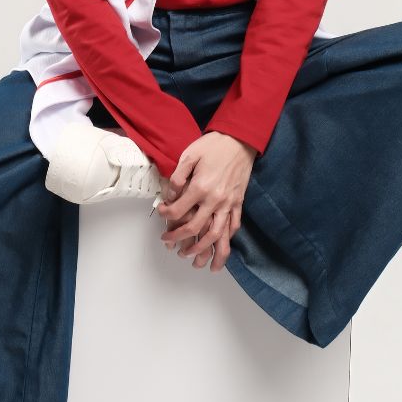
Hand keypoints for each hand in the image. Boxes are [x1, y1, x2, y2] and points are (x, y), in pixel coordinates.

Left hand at [156, 131, 255, 271]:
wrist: (240, 139)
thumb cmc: (213, 145)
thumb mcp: (189, 154)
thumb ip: (178, 176)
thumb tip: (170, 195)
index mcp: (200, 187)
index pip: (178, 211)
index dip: (166, 215)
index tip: (161, 213)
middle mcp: (215, 200)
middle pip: (196, 229)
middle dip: (180, 240)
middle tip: (170, 245)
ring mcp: (228, 203)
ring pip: (217, 235)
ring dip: (206, 251)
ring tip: (196, 261)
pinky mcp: (238, 202)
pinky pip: (234, 226)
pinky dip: (226, 238)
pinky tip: (219, 246)